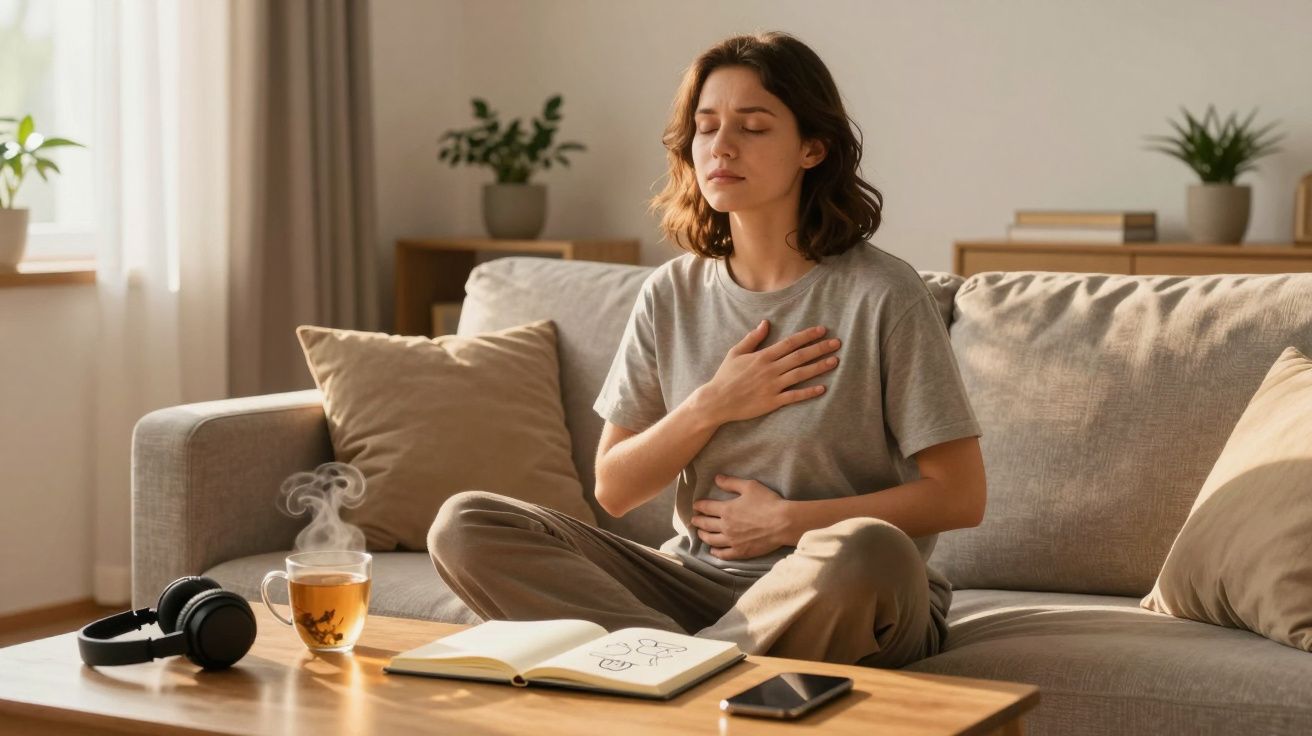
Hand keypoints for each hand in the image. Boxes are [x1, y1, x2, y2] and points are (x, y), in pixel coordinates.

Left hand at [689, 475, 792, 560]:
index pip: (707, 507)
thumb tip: (717, 478)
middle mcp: (726, 526)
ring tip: (700, 534)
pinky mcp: (741, 552)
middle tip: (694, 520)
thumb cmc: (768, 502)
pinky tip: (713, 551)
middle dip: (698, 521)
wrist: (783, 523)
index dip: (699, 506)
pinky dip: (716, 552)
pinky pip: (724, 554)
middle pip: (706, 524)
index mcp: (727, 509)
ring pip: (711, 540)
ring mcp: (732, 540)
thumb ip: (731, 483)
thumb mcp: (750, 486)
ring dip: (703, 536)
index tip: (696, 506)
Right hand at [695, 321, 840, 425]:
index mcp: (763, 356)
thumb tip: (765, 323)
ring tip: (835, 361)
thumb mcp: (736, 352)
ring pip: (800, 374)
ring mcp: (773, 386)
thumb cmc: (726, 376)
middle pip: (800, 356)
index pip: (790, 343)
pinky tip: (822, 388)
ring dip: (819, 367)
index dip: (807, 336)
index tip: (822, 330)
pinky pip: (794, 396)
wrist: (717, 401)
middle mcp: (770, 369)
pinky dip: (808, 392)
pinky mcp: (773, 401)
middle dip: (820, 348)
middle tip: (837, 343)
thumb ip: (752, 338)